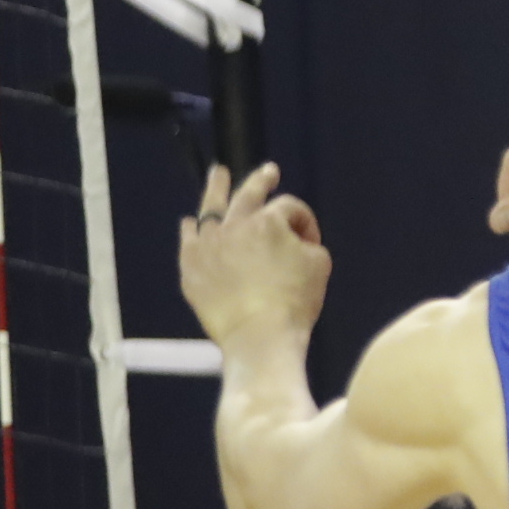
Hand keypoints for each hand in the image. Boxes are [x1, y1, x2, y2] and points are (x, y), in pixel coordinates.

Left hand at [179, 162, 329, 348]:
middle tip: (267, 172)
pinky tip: (190, 222)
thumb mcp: (320, 263)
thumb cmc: (295, 300)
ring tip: (218, 175)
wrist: (260, 336)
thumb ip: (307, 242)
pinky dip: (191, 229)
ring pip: (211, 210)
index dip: (305, 221)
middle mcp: (234, 226)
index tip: (310, 243)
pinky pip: (188, 240)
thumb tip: (294, 241)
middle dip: (260, 181)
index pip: (290, 207)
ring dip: (217, 190)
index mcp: (268, 222)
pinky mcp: (191, 268)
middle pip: (247, 194)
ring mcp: (208, 246)